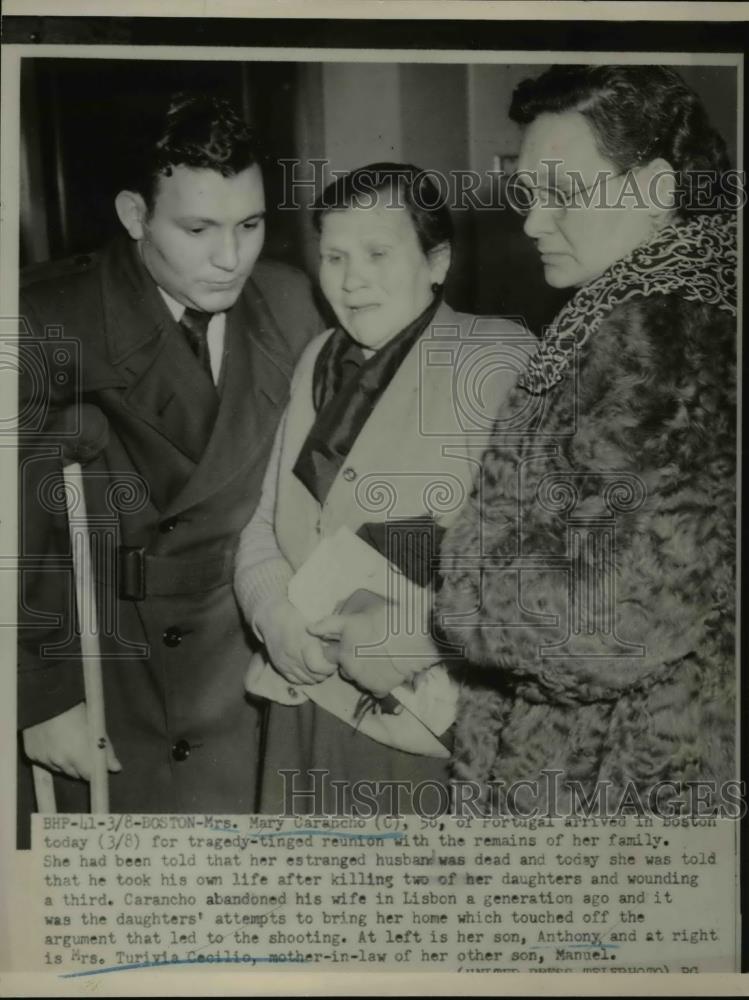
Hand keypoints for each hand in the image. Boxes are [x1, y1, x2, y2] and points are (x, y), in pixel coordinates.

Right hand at [22, 701, 121, 780]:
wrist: (46, 699)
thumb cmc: (76, 710)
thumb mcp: (96, 728)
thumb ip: (106, 751)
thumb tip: (116, 768)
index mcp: (79, 755)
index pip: (89, 776)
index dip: (94, 770)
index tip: (96, 765)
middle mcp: (60, 761)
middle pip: (74, 774)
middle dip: (80, 766)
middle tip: (81, 749)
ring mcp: (44, 759)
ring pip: (59, 769)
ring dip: (64, 762)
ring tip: (66, 742)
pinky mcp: (32, 755)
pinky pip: (44, 762)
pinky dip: (49, 756)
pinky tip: (52, 742)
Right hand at [255, 597, 336, 685]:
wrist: (272, 617)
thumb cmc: (295, 618)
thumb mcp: (314, 625)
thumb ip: (325, 639)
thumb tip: (336, 651)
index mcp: (304, 644)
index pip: (319, 667)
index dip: (329, 668)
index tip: (334, 662)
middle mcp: (293, 656)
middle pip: (314, 676)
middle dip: (325, 673)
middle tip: (329, 666)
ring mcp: (285, 663)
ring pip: (305, 680)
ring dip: (315, 677)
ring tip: (320, 669)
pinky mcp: (279, 666)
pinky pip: (294, 680)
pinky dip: (303, 679)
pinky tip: (308, 672)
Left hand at [309, 605, 438, 698]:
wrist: (418, 638)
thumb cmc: (396, 616)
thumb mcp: (368, 603)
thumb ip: (348, 613)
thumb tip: (338, 615)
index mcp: (344, 633)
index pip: (324, 631)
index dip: (322, 632)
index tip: (319, 632)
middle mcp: (346, 658)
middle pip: (337, 661)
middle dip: (345, 656)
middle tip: (364, 648)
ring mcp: (360, 676)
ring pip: (354, 676)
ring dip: (360, 669)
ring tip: (379, 659)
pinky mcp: (377, 688)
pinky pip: (373, 688)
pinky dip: (378, 682)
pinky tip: (389, 671)